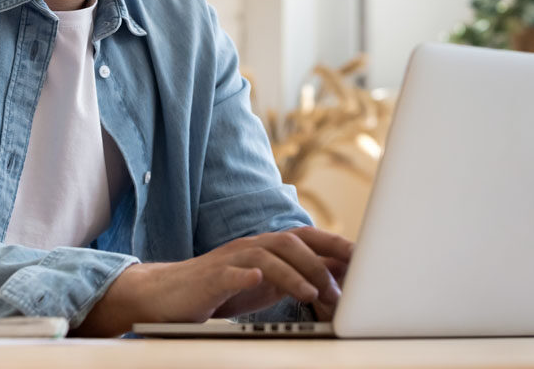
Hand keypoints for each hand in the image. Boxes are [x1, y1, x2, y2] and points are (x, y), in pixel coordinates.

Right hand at [73, 227, 352, 335]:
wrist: (167, 295)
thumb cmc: (219, 290)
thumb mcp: (264, 284)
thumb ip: (296, 277)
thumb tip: (337, 280)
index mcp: (266, 248)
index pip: (307, 238)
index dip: (336, 245)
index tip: (366, 260)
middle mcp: (251, 247)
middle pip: (291, 241)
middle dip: (321, 260)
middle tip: (344, 287)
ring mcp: (230, 260)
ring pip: (267, 255)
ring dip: (294, 274)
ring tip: (314, 294)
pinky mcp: (210, 277)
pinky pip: (230, 272)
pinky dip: (246, 275)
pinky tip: (258, 280)